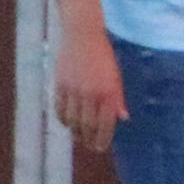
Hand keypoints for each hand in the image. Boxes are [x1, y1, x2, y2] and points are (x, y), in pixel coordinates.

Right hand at [53, 30, 127, 149]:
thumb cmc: (103, 57)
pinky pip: (60, 109)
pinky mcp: (60, 85)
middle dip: (88, 139)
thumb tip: (123, 118)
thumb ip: (118, 99)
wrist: (83, 36)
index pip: (105, 124)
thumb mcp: (116, 77)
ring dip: (75, 132)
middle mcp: (91, 94)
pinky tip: (67, 123)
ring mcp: (74, 90)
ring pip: (72, 120)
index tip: (100, 147)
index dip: (102, 139)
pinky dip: (63, 119)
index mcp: (108, 93)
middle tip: (89, 146)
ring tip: (78, 137)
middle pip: (87, 126)